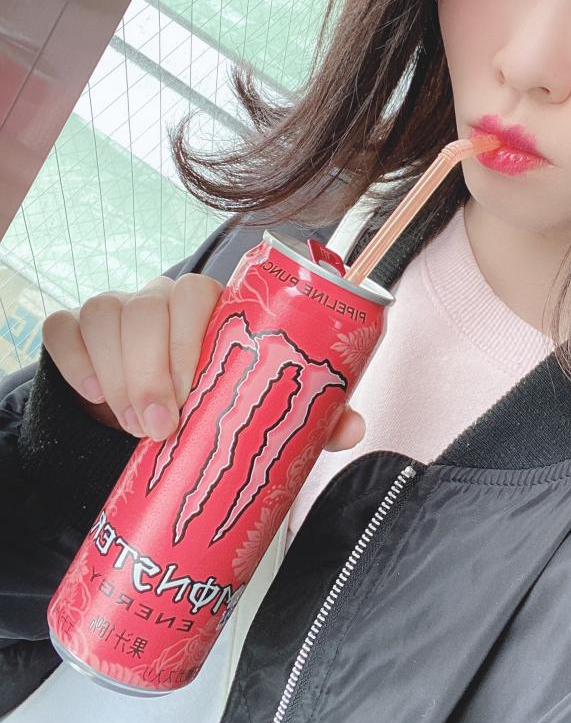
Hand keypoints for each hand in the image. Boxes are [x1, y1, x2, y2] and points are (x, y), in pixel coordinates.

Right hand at [41, 273, 366, 449]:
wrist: (147, 419)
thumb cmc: (212, 403)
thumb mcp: (254, 411)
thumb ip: (306, 417)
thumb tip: (353, 427)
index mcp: (212, 310)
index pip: (206, 295)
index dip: (198, 336)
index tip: (198, 391)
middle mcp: (163, 301)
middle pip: (155, 303)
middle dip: (156, 365)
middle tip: (163, 426)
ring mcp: (117, 311)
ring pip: (108, 312)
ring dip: (121, 371)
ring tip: (135, 425)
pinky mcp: (75, 333)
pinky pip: (65, 329)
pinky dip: (76, 358)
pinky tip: (93, 393)